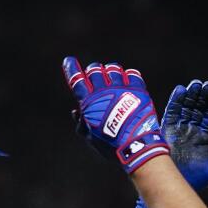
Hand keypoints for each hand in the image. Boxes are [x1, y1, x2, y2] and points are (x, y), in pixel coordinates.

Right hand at [62, 57, 170, 174]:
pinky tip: (127, 80)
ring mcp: (122, 89)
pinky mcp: (138, 90)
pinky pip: (132, 74)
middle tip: (94, 74)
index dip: (71, 69)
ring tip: (112, 77)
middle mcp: (104, 91)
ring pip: (113, 69)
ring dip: (110, 71)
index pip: (77, 80)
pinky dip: (128, 75)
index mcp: (89, 103)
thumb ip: (81, 124)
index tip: (69, 60)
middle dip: (93, 70)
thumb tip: (76, 112)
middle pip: (95, 69)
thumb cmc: (111, 146)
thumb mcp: (91, 138)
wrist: (136, 147)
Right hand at [162, 80, 207, 190]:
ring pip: (185, 108)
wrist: (175, 185)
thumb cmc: (195, 180)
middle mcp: (191, 131)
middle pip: (198, 108)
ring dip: (190, 95)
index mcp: (204, 137)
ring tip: (196, 84)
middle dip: (202, 96)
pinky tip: (181, 90)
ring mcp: (179, 129)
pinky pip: (171, 113)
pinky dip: (175, 102)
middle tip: (207, 84)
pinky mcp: (166, 130)